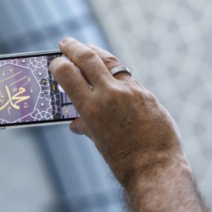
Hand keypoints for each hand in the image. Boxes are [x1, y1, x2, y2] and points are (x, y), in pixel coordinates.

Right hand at [49, 38, 186, 185]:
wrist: (156, 168)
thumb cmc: (124, 162)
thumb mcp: (99, 142)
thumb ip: (87, 126)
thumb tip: (76, 124)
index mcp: (92, 108)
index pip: (68, 74)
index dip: (59, 64)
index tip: (55, 61)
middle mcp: (110, 94)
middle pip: (88, 58)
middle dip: (74, 47)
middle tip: (65, 43)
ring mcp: (131, 91)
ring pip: (111, 62)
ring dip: (96, 53)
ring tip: (88, 49)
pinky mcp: (147, 94)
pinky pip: (128, 77)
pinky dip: (116, 72)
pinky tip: (112, 72)